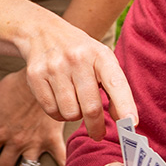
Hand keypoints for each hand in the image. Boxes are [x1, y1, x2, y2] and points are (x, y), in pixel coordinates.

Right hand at [18, 16, 135, 139]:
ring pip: (70, 113)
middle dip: (96, 126)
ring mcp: (54, 66)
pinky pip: (51, 111)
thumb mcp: (101, 61)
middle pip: (91, 107)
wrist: (43, 32)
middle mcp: (77, 58)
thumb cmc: (79, 53)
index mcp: (99, 54)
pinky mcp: (35, 75)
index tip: (131, 123)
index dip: (124, 104)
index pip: (115, 82)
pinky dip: (58, 113)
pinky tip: (59, 100)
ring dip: (75, 115)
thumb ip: (115, 89)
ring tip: (74, 101)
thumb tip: (125, 121)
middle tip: (98, 133)